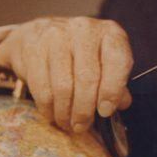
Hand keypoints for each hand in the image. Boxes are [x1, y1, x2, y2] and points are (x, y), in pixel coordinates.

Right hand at [0, 16, 132, 131]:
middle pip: (87, 78)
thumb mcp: (104, 62)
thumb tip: (122, 104)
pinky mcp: (34, 48)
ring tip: (68, 124)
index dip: (113, 90)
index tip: (105, 112)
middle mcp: (84, 30)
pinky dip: (48, 108)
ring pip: (63, 86)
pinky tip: (52, 114)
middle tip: (82, 126)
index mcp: (110, 33)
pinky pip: (42, 88)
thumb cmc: (80, 54)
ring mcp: (57, 36)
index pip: (117, 61)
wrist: (38, 34)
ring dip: (65, 113)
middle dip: (85, 110)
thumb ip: (115, 82)